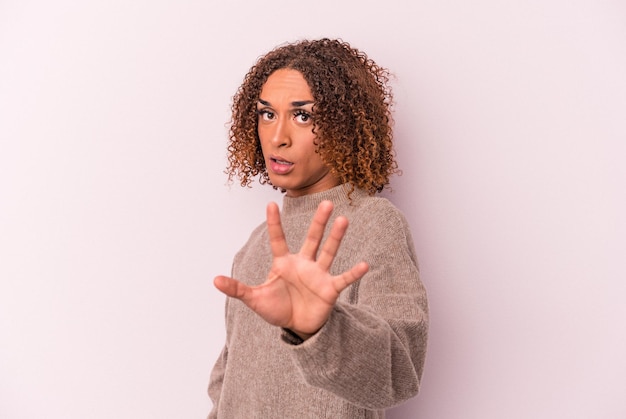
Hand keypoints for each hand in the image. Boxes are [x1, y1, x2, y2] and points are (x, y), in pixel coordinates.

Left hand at [213, 200, 368, 338]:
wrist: (297, 327)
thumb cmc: (277, 308)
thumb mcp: (255, 299)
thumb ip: (237, 289)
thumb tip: (214, 280)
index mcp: (284, 263)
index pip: (278, 239)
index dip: (274, 223)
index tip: (270, 203)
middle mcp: (303, 264)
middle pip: (312, 238)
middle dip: (319, 221)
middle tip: (327, 202)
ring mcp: (318, 274)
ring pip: (328, 251)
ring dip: (336, 237)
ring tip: (344, 220)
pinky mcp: (329, 289)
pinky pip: (343, 279)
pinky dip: (353, 273)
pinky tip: (364, 265)